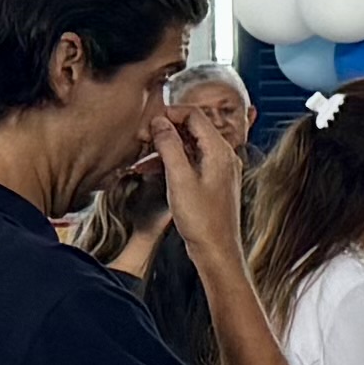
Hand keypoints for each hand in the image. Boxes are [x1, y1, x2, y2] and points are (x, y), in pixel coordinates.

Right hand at [151, 76, 251, 259]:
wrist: (216, 251)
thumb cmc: (202, 220)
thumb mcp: (179, 179)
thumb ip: (169, 146)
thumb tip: (160, 122)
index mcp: (220, 151)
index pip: (195, 115)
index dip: (170, 114)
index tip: (148, 121)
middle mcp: (223, 156)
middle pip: (192, 128)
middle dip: (165, 130)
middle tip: (142, 137)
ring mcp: (218, 168)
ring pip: (188, 146)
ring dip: (164, 147)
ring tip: (140, 155)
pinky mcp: (210, 181)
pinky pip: (189, 161)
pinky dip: (171, 161)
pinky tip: (150, 169)